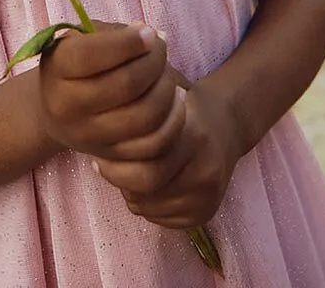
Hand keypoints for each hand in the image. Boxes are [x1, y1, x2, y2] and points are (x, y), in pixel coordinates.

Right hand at [39, 22, 171, 158]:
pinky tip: (175, 100)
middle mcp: (66, 106)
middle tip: (161, 50)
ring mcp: (88, 136)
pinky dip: (173, 120)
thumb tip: (154, 38)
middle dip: (154, 62)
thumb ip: (113, 34)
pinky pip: (154, 145)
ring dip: (167, 89)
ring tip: (168, 74)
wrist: (58, 106)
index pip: (92, 55)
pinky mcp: (110, 156)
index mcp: (56, 67)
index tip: (148, 33)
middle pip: (126, 85)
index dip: (129, 42)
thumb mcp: (82, 38)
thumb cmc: (78, 61)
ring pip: (144, 117)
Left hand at [95, 78, 243, 228]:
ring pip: (150, 209)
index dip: (115, 163)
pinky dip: (148, 206)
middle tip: (106, 166)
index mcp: (193, 136)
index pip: (144, 166)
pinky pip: (162, 221)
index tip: (99, 152)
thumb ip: (137, 121)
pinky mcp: (207, 213)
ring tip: (131, 172)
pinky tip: (149, 186)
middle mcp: (205, 169)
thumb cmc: (183, 109)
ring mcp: (208, 195)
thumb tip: (97, 144)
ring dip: (132, 194)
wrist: (227, 125)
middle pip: (146, 191)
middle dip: (120, 180)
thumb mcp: (162, 103)